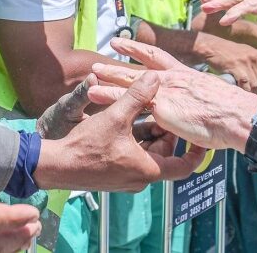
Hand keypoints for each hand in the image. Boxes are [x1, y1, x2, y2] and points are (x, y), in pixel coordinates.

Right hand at [34, 72, 206, 191]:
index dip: (196, 151)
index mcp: (148, 170)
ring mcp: (129, 177)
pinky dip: (137, 139)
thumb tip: (155, 77)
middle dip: (167, 132)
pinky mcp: (117, 173)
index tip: (199, 135)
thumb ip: (137, 95)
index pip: (184, 166)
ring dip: (150, 133)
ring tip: (146, 110)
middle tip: (164, 110)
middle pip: (166, 155)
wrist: (56, 166)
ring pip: (150, 154)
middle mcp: (142, 178)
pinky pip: (136, 156)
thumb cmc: (85, 147)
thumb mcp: (115, 117)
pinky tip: (128, 119)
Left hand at [89, 39, 256, 150]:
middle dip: (121, 60)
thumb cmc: (233, 113)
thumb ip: (201, 100)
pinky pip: (129, 101)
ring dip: (109, 77)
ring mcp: (166, 91)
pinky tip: (94, 94)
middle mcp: (173, 79)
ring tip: (91, 75)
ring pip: (130, 82)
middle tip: (104, 55)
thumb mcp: (213, 99)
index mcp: (186, 75)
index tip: (127, 43)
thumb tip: (200, 108)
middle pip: (140, 66)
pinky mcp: (162, 107)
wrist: (238, 116)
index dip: (141, 50)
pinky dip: (110, 97)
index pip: (159, 56)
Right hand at [195, 31, 256, 94]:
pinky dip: (243, 91)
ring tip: (245, 100)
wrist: (211, 47)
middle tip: (250, 102)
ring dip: (251, 94)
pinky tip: (239, 94)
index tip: (256, 97)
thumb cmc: (228, 54)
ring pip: (255, 84)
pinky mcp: (237, 65)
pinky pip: (245, 83)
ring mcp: (246, 61)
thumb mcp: (248, 56)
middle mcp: (255, 57)